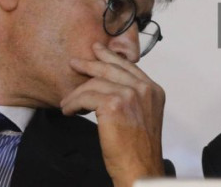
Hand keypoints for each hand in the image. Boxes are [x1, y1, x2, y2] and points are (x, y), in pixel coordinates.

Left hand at [60, 43, 165, 186]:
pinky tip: (68, 110)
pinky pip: (86, 96)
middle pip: (112, 68)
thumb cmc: (139, 150)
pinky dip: (73, 103)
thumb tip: (108, 87)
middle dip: (91, 64)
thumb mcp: (143, 117)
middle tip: (76, 62)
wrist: (140, 168)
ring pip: (96, 84)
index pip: (129, 67)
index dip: (111, 58)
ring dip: (77, 93)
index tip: (98, 51)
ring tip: (67, 102)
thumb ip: (133, 98)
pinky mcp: (114, 104)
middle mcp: (144, 89)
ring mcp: (130, 95)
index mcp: (153, 90)